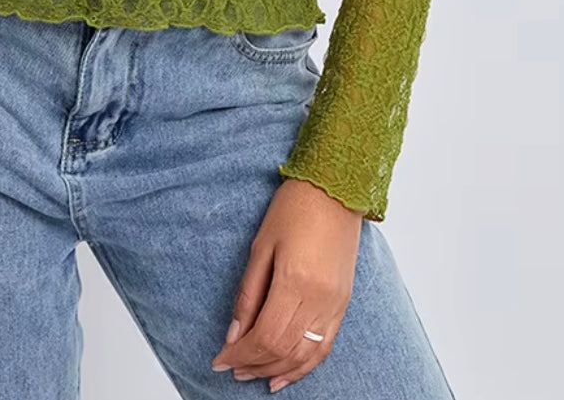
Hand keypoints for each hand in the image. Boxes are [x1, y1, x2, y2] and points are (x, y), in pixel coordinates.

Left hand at [210, 177, 362, 390]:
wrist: (335, 189)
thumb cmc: (294, 208)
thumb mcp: (261, 246)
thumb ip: (248, 294)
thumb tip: (234, 334)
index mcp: (295, 282)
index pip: (265, 336)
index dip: (240, 354)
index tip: (219, 359)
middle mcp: (319, 300)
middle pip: (283, 350)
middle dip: (253, 364)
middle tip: (230, 368)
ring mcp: (335, 305)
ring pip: (304, 356)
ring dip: (276, 370)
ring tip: (251, 375)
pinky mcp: (343, 304)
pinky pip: (324, 347)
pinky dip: (304, 366)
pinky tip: (285, 374)